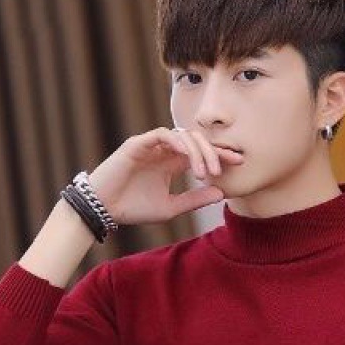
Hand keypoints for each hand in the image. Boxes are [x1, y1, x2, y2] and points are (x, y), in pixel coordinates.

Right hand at [87, 127, 244, 226]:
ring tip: (205, 173)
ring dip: (197, 152)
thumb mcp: (171, 207)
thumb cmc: (134, 208)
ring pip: (183, 136)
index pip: (201, 152)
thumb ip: (194, 200)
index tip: (240, 162)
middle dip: (214, 151)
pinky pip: (163, 134)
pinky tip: (187, 157)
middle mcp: (164, 151)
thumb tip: (221, 193)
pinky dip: (177, 143)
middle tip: (224, 169)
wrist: (104, 209)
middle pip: (196, 141)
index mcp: (172, 163)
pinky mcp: (138, 144)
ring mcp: (151, 145)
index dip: (221, 154)